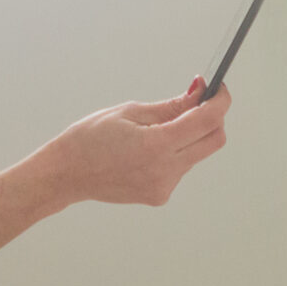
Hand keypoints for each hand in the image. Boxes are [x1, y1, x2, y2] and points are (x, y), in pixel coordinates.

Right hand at [27, 79, 233, 208]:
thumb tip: (199, 93)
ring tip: (156, 129)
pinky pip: (180, 169)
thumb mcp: (130, 112)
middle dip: (212, 119)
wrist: (66, 174)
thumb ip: (171, 106)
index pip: (207, 120)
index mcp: (157, 145)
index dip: (220, 100)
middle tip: (195, 103)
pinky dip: (174, 153)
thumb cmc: (89, 138)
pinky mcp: (159, 196)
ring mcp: (164, 187)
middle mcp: (165, 170)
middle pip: (213, 141)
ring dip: (189, 136)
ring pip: (197, 155)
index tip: (218, 89)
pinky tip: (146, 150)